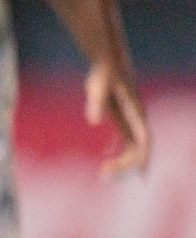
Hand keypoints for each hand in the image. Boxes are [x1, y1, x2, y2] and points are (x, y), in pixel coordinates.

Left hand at [89, 59, 152, 177]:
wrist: (109, 61)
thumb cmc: (104, 73)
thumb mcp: (98, 87)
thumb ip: (96, 103)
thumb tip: (93, 121)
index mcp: (136, 114)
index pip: (144, 142)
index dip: (142, 159)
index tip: (136, 175)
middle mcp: (138, 120)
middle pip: (138, 149)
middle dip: (126, 165)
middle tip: (103, 175)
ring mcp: (132, 121)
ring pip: (133, 148)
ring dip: (122, 163)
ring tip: (104, 175)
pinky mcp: (123, 120)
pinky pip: (125, 143)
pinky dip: (118, 154)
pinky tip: (105, 162)